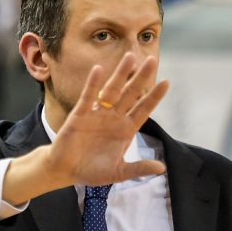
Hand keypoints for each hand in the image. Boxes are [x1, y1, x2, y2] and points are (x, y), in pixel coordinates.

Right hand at [46, 53, 168, 186]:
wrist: (65, 171)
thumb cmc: (92, 171)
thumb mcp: (119, 173)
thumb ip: (138, 169)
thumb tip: (161, 168)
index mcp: (125, 130)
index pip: (143, 110)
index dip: (154, 96)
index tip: (166, 82)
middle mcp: (113, 118)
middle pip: (130, 94)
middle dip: (140, 78)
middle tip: (151, 60)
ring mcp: (97, 114)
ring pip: (111, 90)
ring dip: (120, 74)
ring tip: (130, 57)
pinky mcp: (80, 114)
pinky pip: (88, 96)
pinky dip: (93, 83)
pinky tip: (99, 69)